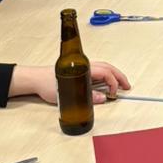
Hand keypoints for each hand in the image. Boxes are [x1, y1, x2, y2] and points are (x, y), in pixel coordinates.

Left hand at [11, 63, 131, 103]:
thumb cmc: (47, 83)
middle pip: (107, 67)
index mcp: (83, 67)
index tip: (114, 93)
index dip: (113, 83)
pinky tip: (106, 82)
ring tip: (120, 84)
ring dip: (113, 74)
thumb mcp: (67, 92)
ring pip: (103, 67)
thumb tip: (102, 98)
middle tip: (127, 86)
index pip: (105, 73)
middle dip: (119, 76)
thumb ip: (87, 96)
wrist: (35, 79)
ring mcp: (82, 67)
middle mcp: (84, 65)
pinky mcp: (78, 71)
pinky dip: (106, 75)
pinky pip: (97, 70)